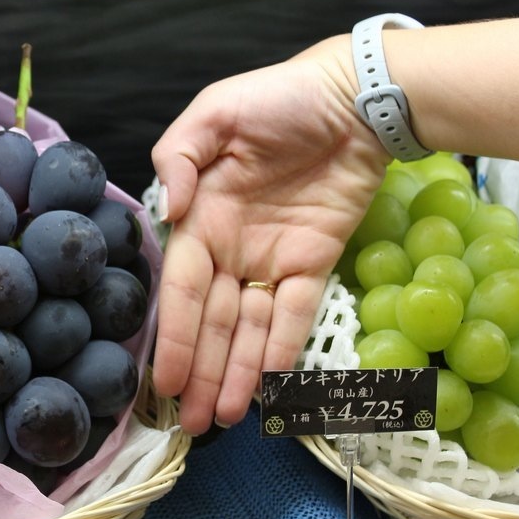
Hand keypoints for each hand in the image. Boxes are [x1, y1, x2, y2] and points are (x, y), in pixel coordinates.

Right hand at [150, 40, 389, 434]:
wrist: (355, 94)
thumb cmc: (278, 98)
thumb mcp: (215, 112)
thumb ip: (178, 155)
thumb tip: (170, 209)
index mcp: (199, 219)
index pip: (180, 290)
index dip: (172, 337)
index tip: (163, 382)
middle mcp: (231, 249)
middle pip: (211, 322)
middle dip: (199, 372)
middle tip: (191, 423)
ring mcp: (273, 259)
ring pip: (248, 328)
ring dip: (235, 373)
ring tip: (224, 419)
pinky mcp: (316, 261)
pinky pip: (295, 312)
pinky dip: (281, 348)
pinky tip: (270, 386)